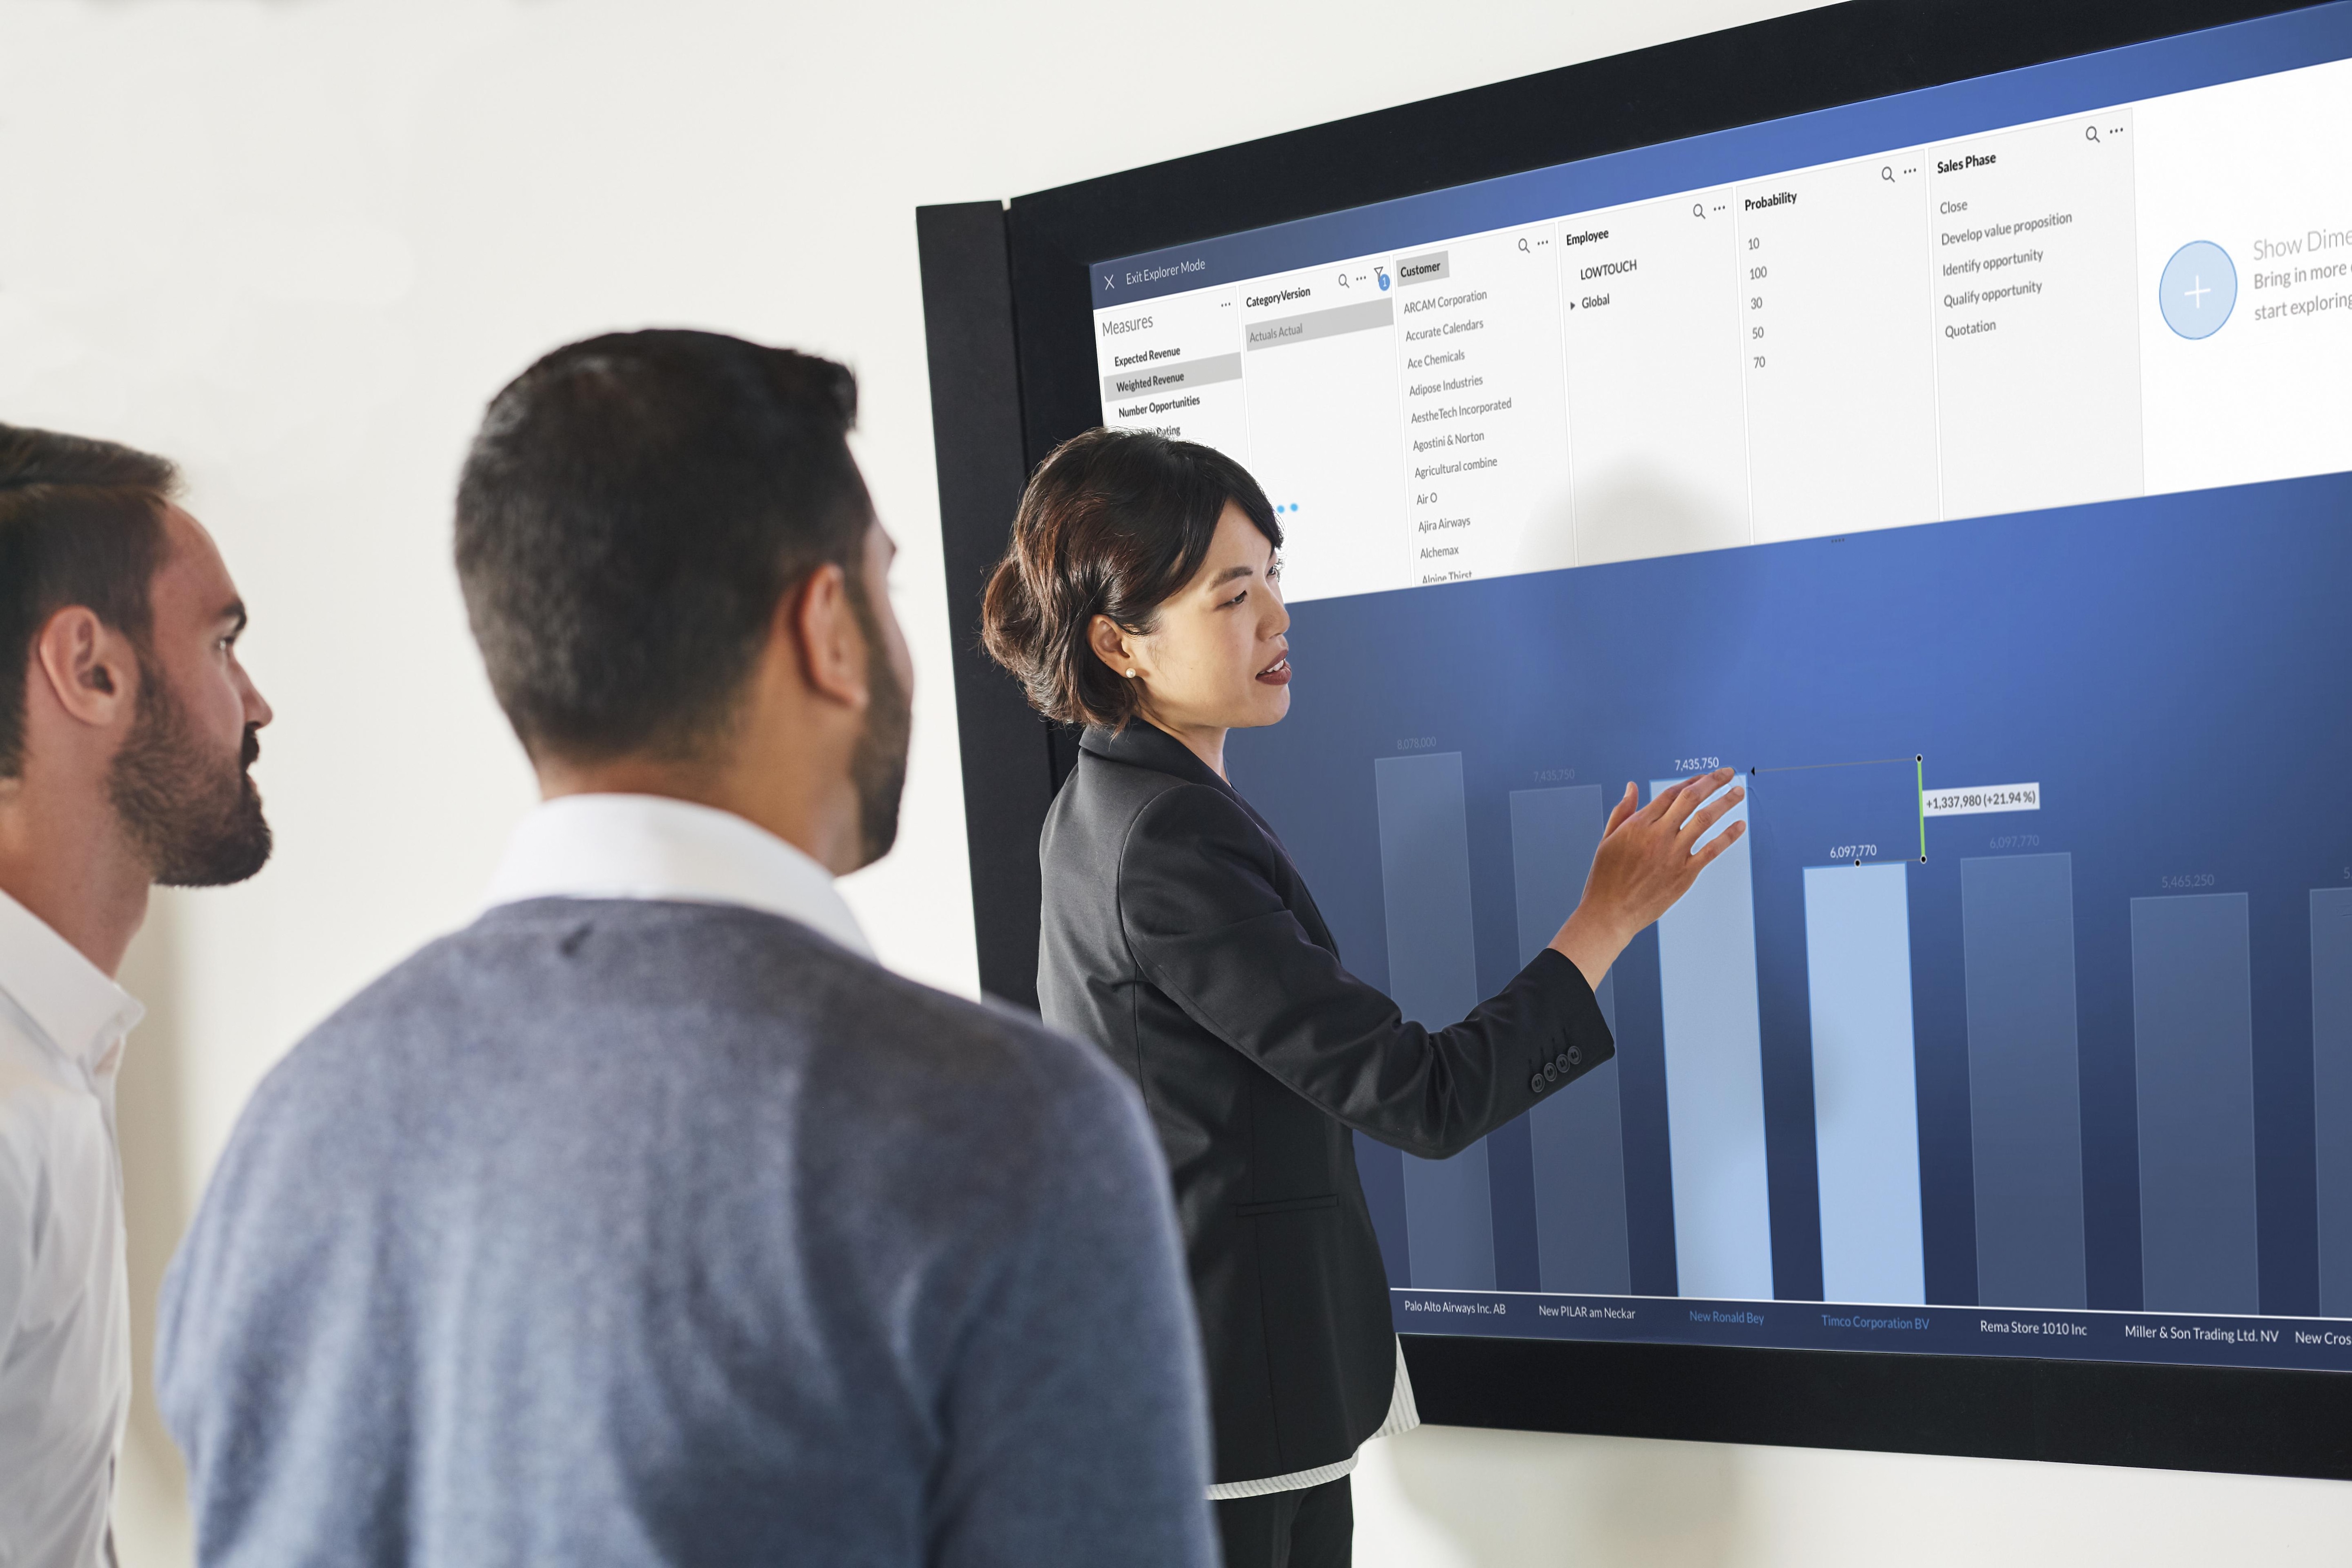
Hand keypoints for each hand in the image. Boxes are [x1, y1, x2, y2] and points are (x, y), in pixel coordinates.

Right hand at [1547, 767, 1746, 990]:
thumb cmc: (1605, 877)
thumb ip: (1623, 811)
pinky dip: (1728, 836)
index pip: (1671, 793)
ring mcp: (1673, 854)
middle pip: (1691, 798)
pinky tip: (1740, 825)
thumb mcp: (1607, 839)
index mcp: (1638, 824)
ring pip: (1705, 819)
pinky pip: (1711, 850)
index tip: (1704, 777)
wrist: (1610, 913)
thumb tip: (1632, 786)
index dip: (1690, 781)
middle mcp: (1658, 835)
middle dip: (1712, 782)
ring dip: (1725, 802)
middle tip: (1727, 773)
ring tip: (1739, 792)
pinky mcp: (1685, 874)